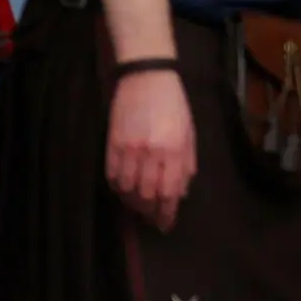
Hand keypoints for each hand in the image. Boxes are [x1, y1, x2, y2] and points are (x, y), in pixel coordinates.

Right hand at [104, 69, 195, 229]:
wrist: (146, 76)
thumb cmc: (173, 103)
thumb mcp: (188, 131)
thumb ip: (186, 163)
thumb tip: (180, 193)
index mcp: (174, 150)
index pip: (169, 192)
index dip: (167, 213)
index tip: (166, 224)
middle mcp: (151, 153)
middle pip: (147, 196)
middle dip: (150, 211)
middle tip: (151, 217)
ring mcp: (129, 149)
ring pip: (127, 190)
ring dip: (132, 203)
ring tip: (138, 205)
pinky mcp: (112, 144)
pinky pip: (112, 175)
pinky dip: (117, 187)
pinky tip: (123, 189)